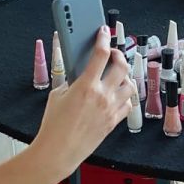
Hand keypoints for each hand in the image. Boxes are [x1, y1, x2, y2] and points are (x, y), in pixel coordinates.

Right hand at [31, 27, 135, 180]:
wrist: (58, 151)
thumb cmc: (53, 126)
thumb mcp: (57, 95)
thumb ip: (71, 81)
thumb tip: (80, 73)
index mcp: (85, 86)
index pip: (101, 54)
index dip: (103, 39)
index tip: (103, 32)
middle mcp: (102, 96)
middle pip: (121, 66)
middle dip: (118, 55)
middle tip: (112, 53)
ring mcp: (110, 109)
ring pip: (130, 85)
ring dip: (124, 76)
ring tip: (116, 74)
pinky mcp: (114, 122)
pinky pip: (128, 104)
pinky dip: (124, 96)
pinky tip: (117, 95)